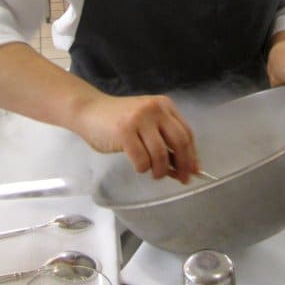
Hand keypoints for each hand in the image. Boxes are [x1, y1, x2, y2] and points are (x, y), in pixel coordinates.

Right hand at [75, 92, 199, 182]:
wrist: (89, 111)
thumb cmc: (118, 121)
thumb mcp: (146, 126)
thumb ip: (164, 141)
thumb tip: (183, 169)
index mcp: (164, 106)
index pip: (186, 132)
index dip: (192, 154)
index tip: (195, 171)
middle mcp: (155, 109)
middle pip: (179, 141)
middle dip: (183, 165)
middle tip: (181, 179)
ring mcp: (139, 119)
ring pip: (161, 153)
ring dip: (160, 170)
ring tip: (154, 174)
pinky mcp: (124, 131)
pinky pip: (142, 159)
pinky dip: (143, 168)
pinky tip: (139, 166)